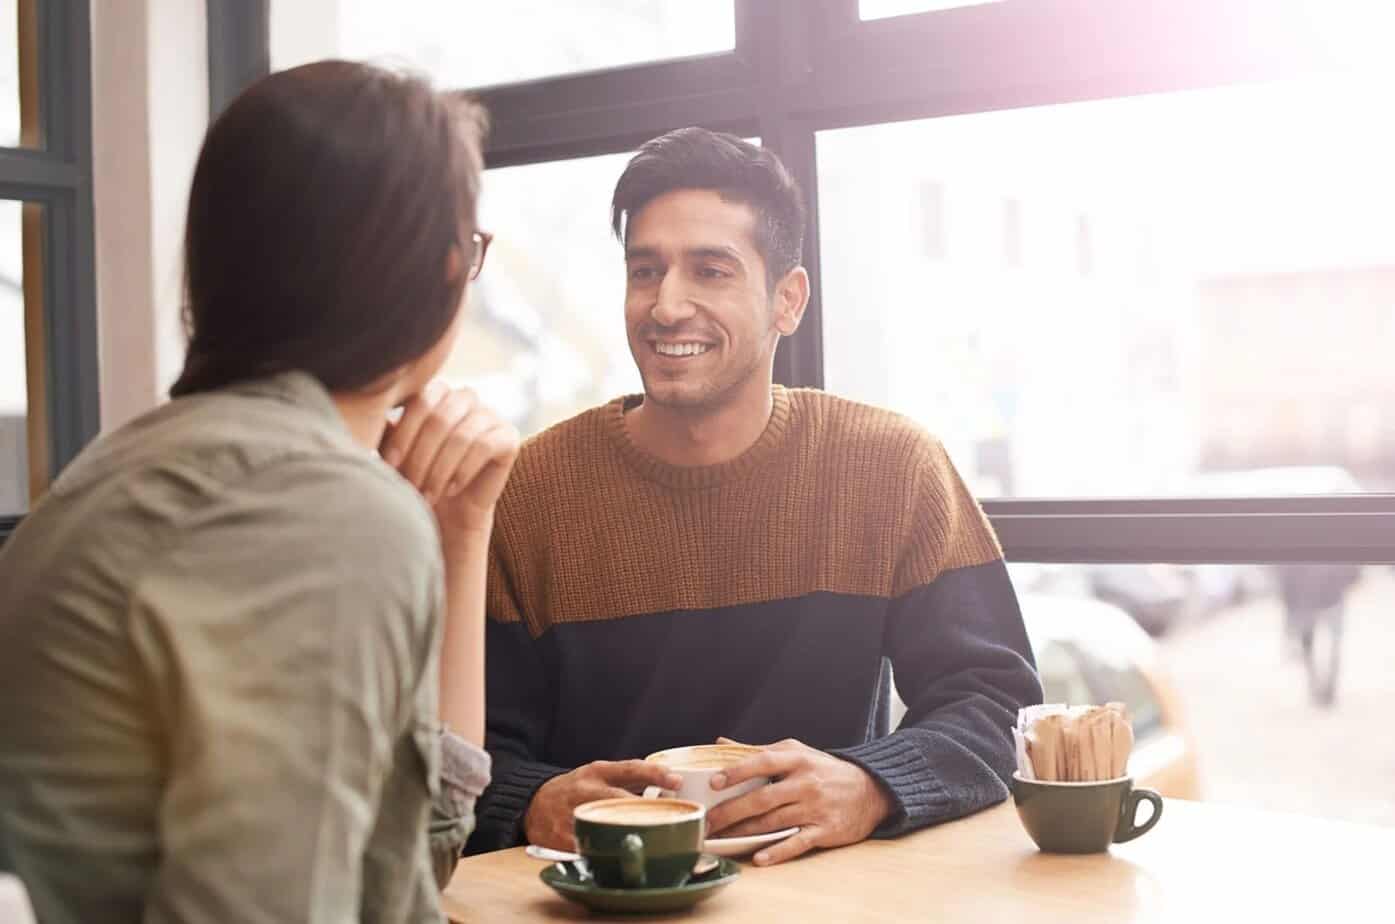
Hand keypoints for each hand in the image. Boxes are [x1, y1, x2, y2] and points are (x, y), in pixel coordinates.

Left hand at [380, 382, 519, 538]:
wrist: (448, 511)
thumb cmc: (416, 476)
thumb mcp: (395, 451)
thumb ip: (385, 429)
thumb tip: (362, 412)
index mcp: (436, 392)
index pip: (420, 401)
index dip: (404, 434)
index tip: (388, 465)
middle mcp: (465, 397)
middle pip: (441, 418)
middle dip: (421, 456)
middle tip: (409, 486)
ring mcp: (489, 415)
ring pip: (461, 435)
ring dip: (440, 470)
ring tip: (427, 494)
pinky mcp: (508, 436)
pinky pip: (485, 447)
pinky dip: (463, 470)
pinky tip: (451, 489)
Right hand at [524, 761, 682, 849]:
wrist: (534, 803)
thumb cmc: (577, 788)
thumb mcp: (600, 774)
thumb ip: (631, 778)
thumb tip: (671, 784)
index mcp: (598, 772)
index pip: (630, 769)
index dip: (655, 774)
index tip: (677, 780)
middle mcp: (586, 791)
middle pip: (619, 800)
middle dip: (645, 811)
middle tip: (670, 820)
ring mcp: (572, 815)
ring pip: (604, 827)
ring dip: (627, 836)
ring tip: (651, 845)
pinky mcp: (561, 839)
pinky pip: (587, 848)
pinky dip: (604, 855)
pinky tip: (621, 862)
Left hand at [704, 738, 893, 865]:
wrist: (870, 790)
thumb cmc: (825, 770)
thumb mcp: (797, 753)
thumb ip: (760, 751)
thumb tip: (721, 742)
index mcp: (797, 759)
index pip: (762, 762)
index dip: (737, 772)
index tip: (714, 782)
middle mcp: (806, 783)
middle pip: (762, 798)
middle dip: (731, 811)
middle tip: (708, 821)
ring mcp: (815, 808)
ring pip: (773, 822)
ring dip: (744, 832)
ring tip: (721, 838)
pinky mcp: (825, 830)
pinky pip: (797, 842)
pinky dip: (777, 851)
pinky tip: (759, 857)